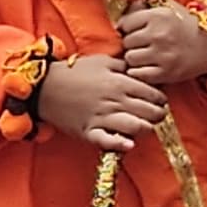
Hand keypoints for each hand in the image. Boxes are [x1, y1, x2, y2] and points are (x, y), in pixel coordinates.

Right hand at [36, 55, 166, 151]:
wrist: (46, 86)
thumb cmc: (75, 72)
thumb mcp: (102, 61)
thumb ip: (124, 66)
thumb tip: (142, 71)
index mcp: (120, 82)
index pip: (153, 94)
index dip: (161, 99)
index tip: (160, 101)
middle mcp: (114, 101)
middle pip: (149, 112)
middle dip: (158, 115)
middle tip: (157, 115)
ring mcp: (102, 118)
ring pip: (135, 127)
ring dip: (146, 129)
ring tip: (146, 127)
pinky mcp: (89, 131)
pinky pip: (108, 142)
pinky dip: (120, 144)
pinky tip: (128, 144)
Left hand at [116, 5, 206, 85]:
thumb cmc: (185, 25)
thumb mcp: (168, 8)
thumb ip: (142, 6)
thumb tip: (119, 15)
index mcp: (158, 16)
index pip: (125, 23)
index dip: (127, 28)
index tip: (133, 30)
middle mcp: (159, 35)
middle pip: (126, 42)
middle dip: (131, 43)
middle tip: (141, 44)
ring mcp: (163, 55)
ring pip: (130, 59)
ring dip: (135, 58)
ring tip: (145, 56)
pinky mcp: (166, 73)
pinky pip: (139, 74)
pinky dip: (140, 72)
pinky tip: (147, 67)